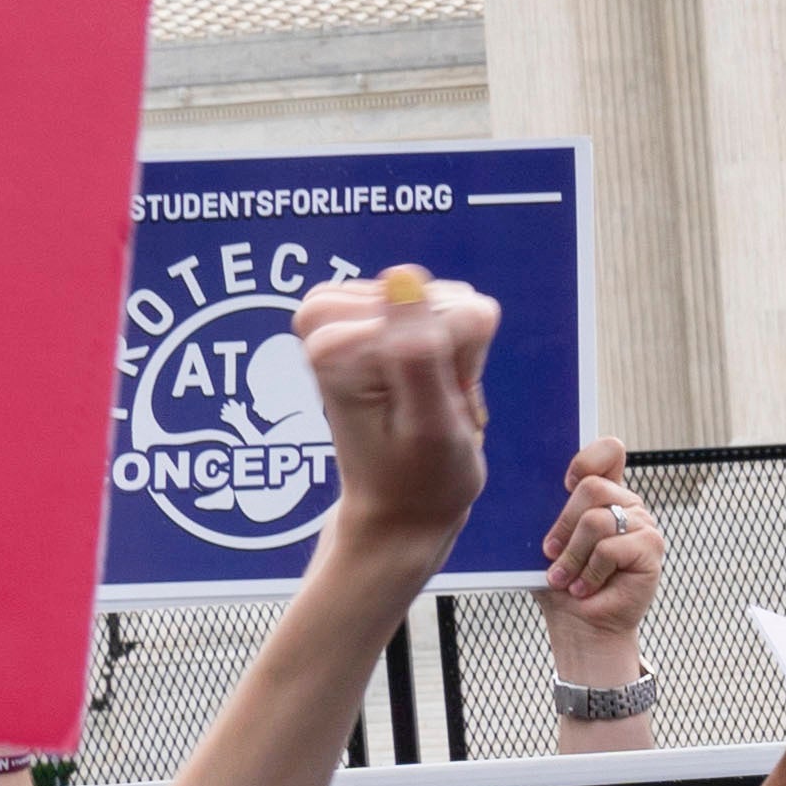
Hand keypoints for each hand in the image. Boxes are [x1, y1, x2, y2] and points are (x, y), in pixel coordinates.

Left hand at [292, 272, 499, 577]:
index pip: (451, 316)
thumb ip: (418, 350)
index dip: (461, 367)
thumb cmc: (421, 480)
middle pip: (443, 301)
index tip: (436, 413)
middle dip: (455, 357)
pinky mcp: (361, 311)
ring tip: (429, 402)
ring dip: (452, 355)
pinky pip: (437, 305)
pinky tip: (427, 383)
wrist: (399, 509)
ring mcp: (342, 312)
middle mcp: (325, 317)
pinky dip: (446, 346)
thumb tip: (403, 275)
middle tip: (433, 410)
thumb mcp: (431, 425)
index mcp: (335, 343)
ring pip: (445, 301)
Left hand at [541, 435, 659, 663]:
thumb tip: (525, 493)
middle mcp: (628, 504)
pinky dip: (590, 573)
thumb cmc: (562, 584)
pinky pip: (609, 548)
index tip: (563, 484)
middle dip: (563, 525)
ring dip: (572, 556)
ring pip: (597, 521)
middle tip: (550, 553)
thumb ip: (550, 513)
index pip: (609, 451)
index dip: (586, 459)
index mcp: (606, 495)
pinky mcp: (651, 549)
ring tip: (565, 579)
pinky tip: (585, 588)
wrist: (581, 626)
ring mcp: (644, 525)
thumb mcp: (548, 542)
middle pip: (592, 487)